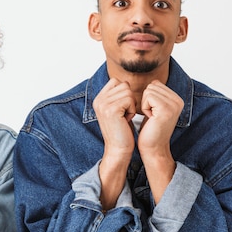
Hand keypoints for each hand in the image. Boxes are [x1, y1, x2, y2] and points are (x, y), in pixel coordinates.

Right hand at [92, 78, 136, 208]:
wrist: (118, 149)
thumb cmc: (122, 131)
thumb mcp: (117, 110)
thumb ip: (117, 96)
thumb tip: (125, 83)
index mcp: (98, 99)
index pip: (116, 81)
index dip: (125, 93)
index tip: (122, 109)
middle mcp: (98, 100)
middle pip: (124, 85)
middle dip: (129, 100)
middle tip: (124, 115)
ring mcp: (103, 104)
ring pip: (128, 92)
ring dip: (131, 105)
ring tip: (125, 118)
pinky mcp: (111, 109)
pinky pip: (130, 100)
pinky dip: (132, 110)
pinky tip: (126, 120)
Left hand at [138, 80, 183, 201]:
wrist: (153, 148)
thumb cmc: (150, 130)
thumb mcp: (155, 108)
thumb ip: (157, 95)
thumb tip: (152, 82)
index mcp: (177, 99)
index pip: (155, 84)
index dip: (148, 98)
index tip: (152, 113)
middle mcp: (179, 100)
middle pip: (152, 86)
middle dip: (146, 101)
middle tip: (151, 116)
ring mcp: (174, 105)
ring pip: (149, 90)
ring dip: (145, 105)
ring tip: (151, 118)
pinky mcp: (166, 109)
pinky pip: (148, 97)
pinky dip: (144, 108)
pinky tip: (150, 118)